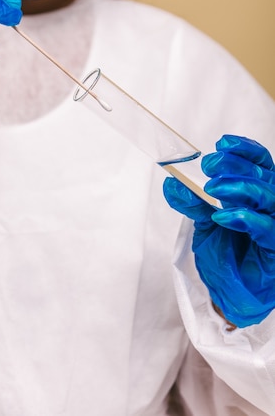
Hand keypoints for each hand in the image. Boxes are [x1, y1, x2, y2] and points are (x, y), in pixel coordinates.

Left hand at [163, 135, 274, 327]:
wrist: (229, 294)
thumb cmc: (225, 255)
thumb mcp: (203, 223)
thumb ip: (192, 202)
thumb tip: (172, 183)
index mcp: (256, 194)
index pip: (259, 163)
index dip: (244, 150)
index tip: (222, 144)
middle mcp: (269, 208)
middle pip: (264, 176)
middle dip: (235, 166)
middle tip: (209, 167)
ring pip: (269, 198)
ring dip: (240, 188)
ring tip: (213, 189)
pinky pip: (269, 230)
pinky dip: (246, 219)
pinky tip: (223, 217)